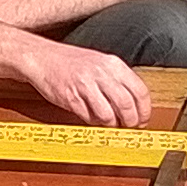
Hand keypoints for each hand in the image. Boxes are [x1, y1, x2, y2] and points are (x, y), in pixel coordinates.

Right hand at [17, 41, 152, 128]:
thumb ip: (117, 81)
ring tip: (109, 124)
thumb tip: (134, 106)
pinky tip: (91, 117)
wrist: (42, 57)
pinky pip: (89, 117)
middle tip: (128, 127)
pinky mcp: (71, 97)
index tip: (143, 120)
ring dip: (111, 125)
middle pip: (127, 105)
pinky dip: (93, 122)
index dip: (144, 111)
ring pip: (109, 115)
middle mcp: (102, 73)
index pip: (140, 91)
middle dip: (131, 122)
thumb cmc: (70, 62)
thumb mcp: (100, 64)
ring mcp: (86, 85)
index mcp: (113, 64)